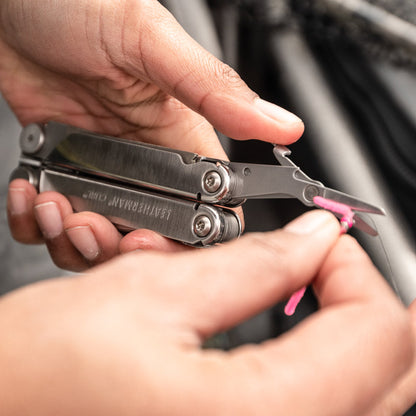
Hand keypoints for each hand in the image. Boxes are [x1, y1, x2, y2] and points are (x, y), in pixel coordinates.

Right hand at [0, 211, 411, 415]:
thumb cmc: (34, 379)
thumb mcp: (151, 292)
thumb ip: (251, 264)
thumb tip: (311, 238)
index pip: (380, 331)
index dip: (352, 267)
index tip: (319, 240)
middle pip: (390, 373)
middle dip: (358, 299)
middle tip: (318, 262)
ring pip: (366, 395)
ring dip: (343, 330)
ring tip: (297, 290)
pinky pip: (323, 412)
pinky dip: (322, 365)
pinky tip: (283, 335)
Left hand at [2, 0, 303, 269]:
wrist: (8, 0)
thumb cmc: (72, 4)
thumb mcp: (148, 40)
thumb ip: (213, 87)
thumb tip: (280, 124)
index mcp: (179, 139)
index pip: (207, 209)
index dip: (187, 239)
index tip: (154, 240)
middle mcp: (144, 163)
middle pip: (150, 237)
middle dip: (117, 246)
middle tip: (90, 226)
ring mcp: (100, 172)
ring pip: (99, 239)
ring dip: (71, 238)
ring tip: (52, 203)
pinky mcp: (62, 172)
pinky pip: (53, 222)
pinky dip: (37, 224)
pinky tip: (31, 197)